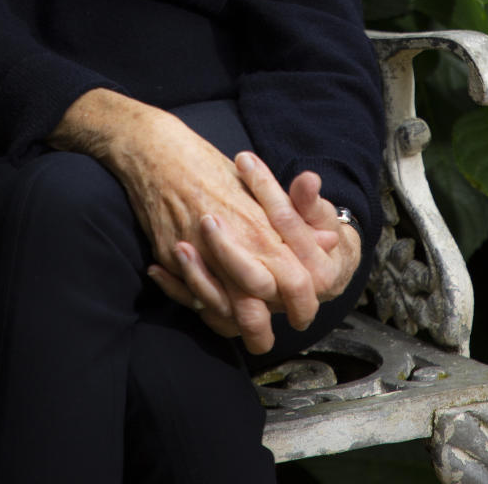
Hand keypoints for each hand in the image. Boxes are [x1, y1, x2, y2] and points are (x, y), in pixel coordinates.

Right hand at [53, 91, 320, 352]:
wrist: (156, 152)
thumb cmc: (207, 164)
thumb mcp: (257, 188)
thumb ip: (296, 218)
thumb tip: (331, 238)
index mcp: (257, 225)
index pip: (293, 280)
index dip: (302, 302)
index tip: (301, 312)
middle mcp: (230, 243)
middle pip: (257, 305)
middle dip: (264, 329)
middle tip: (267, 336)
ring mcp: (197, 253)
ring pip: (222, 308)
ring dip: (233, 324)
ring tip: (244, 333)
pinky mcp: (170, 256)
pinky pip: (189, 296)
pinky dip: (202, 307)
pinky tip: (211, 310)